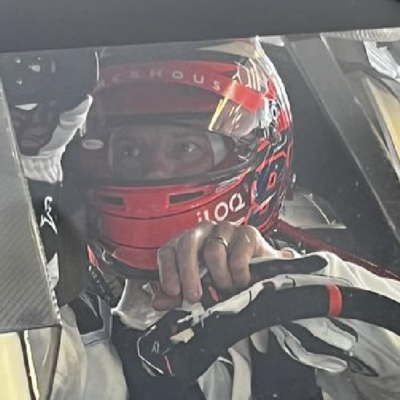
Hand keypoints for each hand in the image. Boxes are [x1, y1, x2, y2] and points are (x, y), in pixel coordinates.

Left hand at [153, 220, 287, 309]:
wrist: (263, 274)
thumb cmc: (226, 278)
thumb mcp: (200, 288)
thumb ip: (178, 295)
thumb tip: (158, 302)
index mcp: (187, 243)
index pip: (169, 250)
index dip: (167, 271)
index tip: (173, 292)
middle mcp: (204, 231)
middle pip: (187, 243)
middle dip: (188, 273)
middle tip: (194, 296)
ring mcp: (226, 229)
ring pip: (213, 251)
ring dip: (220, 278)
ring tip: (227, 288)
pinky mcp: (248, 233)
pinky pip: (237, 256)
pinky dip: (238, 275)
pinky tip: (242, 281)